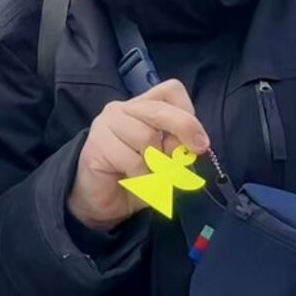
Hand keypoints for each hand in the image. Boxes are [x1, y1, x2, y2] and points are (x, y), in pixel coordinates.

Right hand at [67, 79, 210, 231]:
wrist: (102, 204)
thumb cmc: (136, 179)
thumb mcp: (165, 162)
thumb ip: (177, 149)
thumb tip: (192, 145)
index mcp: (142, 107)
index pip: (171, 91)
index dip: (188, 113)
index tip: (197, 141)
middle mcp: (123, 109)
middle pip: (160, 109)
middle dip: (184, 130)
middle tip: (195, 152)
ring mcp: (106, 124)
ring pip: (146, 137)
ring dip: (156, 165)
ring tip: (149, 176)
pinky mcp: (97, 144)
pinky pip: (132, 160)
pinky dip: (141, 178)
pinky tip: (133, 181)